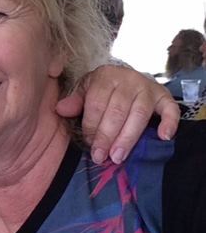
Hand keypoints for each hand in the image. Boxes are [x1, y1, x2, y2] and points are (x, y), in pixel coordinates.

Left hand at [56, 64, 178, 164]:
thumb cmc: (104, 89)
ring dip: (128, 138)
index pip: (96, 103)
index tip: (89, 144)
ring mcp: (147, 87)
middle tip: (101, 156)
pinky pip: (170, 110)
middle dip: (107, 136)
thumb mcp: (86, 90)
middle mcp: (128, 79)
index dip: (91, 125)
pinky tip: (162, 137)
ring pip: (138, 115)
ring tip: (118, 156)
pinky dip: (169, 123)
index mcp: (105, 76)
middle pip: (116, 111)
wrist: (128, 79)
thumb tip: (60, 110)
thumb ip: (75, 101)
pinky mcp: (164, 96)